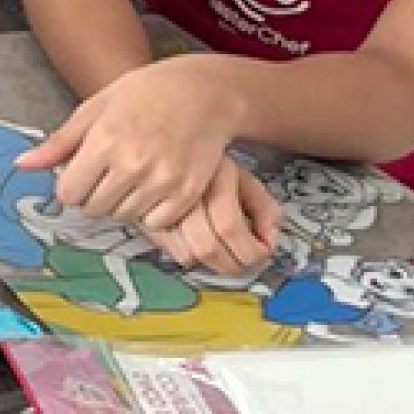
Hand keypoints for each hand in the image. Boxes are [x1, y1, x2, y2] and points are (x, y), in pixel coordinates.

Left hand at [18, 56, 243, 226]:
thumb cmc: (147, 93)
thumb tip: (21, 165)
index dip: (70, 186)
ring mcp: (162, 181)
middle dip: (93, 195)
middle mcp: (133, 163)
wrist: (204, 93)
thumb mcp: (97, 107)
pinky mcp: (187, 192)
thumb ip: (60, 142)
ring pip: (124, 216)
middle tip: (108, 173)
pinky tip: (154, 186)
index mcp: (105, 140)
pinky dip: (152, 211)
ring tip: (131, 176)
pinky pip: (157, 222)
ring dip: (121, 203)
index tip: (80, 175)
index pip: (68, 193)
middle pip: (94, 209)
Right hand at [140, 156, 281, 279]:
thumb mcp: (243, 177)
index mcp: (211, 177)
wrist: (165, 148)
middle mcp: (182, 192)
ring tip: (225, 253)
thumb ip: (264, 206)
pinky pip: (171, 253)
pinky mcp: (144, 218)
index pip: (229, 227)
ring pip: (188, 255)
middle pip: (207, 247)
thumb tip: (269, 240)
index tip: (264, 251)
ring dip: (213, 263)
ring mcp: (159, 206)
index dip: (250, 249)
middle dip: (234, 264)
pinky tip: (201, 245)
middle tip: (246, 261)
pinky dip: (191, 257)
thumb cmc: (210, 167)